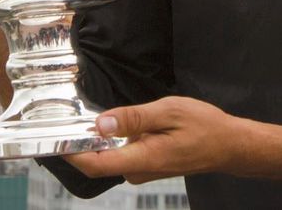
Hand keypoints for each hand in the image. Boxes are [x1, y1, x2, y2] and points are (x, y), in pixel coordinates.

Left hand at [65, 96, 247, 184]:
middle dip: (81, 140)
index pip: (95, 164)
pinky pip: (122, 154)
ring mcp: (142, 170)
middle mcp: (138, 170)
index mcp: (142, 158)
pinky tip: (116, 122)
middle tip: (68, 113)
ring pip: (110, 155)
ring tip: (89, 113)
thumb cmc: (204, 126)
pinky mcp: (147, 165)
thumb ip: (134, 118)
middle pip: (98, 160)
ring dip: (99, 138)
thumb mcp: (169, 112)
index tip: (53, 136)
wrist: (227, 145)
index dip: (70, 153)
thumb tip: (102, 123)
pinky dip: (114, 140)